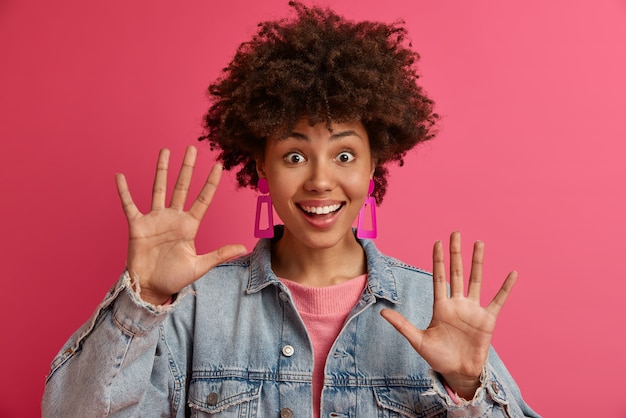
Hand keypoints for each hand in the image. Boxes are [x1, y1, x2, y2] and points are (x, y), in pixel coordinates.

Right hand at [115, 146, 246, 304]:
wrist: (151, 288)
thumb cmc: (175, 279)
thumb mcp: (200, 266)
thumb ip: (220, 254)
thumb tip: (243, 247)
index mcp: (189, 226)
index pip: (203, 199)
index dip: (210, 183)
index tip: (218, 166)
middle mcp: (173, 218)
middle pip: (182, 187)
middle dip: (187, 168)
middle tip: (192, 148)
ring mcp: (155, 219)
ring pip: (159, 188)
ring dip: (162, 170)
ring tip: (165, 151)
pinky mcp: (138, 225)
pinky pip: (129, 204)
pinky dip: (124, 191)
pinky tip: (120, 176)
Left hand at [380, 231, 516, 398]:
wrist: (458, 373)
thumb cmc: (437, 357)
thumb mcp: (418, 340)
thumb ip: (402, 325)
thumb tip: (381, 312)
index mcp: (441, 306)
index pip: (438, 278)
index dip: (438, 261)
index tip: (437, 243)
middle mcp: (457, 304)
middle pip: (456, 272)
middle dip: (456, 253)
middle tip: (456, 233)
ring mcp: (473, 310)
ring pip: (476, 280)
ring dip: (477, 262)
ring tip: (479, 244)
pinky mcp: (487, 320)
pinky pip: (498, 300)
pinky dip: (506, 288)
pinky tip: (512, 274)